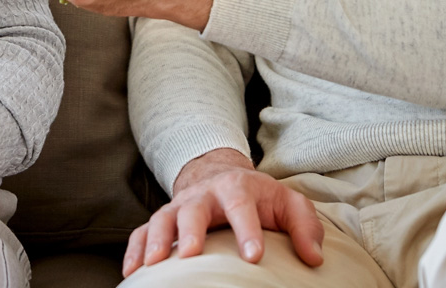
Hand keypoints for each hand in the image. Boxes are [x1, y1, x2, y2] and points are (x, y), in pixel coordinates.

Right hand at [122, 149, 323, 275]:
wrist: (220, 174)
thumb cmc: (258, 197)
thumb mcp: (287, 203)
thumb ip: (304, 225)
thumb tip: (314, 258)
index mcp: (238, 188)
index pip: (242, 204)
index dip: (247, 229)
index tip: (253, 256)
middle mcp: (204, 194)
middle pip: (194, 207)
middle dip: (192, 229)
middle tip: (192, 254)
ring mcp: (180, 206)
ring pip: (163, 218)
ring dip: (158, 240)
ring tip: (154, 265)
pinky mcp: (163, 219)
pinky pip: (142, 231)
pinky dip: (135, 249)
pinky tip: (132, 273)